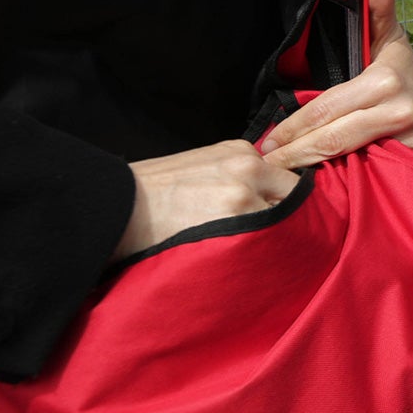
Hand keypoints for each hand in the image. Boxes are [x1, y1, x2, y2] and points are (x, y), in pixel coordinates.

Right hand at [115, 140, 298, 259]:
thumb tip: (268, 192)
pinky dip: (262, 251)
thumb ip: (240, 172)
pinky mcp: (236, 226)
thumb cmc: (157, 189)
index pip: (287, 176)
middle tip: (280, 237)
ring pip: (283, 221)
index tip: (286, 215)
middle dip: (290, 216)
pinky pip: (266, 242)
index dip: (288, 199)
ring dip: (277, 236)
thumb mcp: (205, 164)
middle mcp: (249, 169)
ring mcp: (244, 197)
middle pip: (292, 196)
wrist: (120, 206)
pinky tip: (248, 259)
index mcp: (242, 153)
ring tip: (260, 252)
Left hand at [258, 0, 412, 169]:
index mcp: (383, 82)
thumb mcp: (391, 39)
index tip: (269, 140)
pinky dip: (342, 177)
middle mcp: (396, 112)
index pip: (326, 109)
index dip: (294, 127)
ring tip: (284, 176)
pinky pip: (369, 170)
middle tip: (268, 163)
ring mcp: (407, 140)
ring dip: (315, 170)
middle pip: (333, 139)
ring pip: (350, 159)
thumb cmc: (405, 69)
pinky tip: (318, 181)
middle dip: (295, 154)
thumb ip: (379, 11)